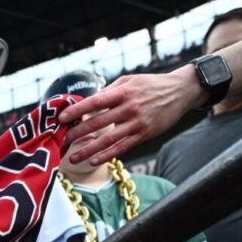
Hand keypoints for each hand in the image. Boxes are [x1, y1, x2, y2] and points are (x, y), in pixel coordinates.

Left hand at [65, 66, 203, 165]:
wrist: (180, 92)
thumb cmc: (150, 85)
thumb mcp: (129, 80)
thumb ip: (109, 90)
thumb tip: (88, 100)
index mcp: (123, 92)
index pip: (95, 102)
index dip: (77, 111)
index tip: (62, 118)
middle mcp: (129, 108)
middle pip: (98, 123)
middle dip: (77, 133)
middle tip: (61, 140)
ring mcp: (137, 124)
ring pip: (108, 140)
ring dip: (88, 150)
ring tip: (72, 157)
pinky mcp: (144, 135)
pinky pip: (122, 148)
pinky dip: (106, 155)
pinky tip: (93, 161)